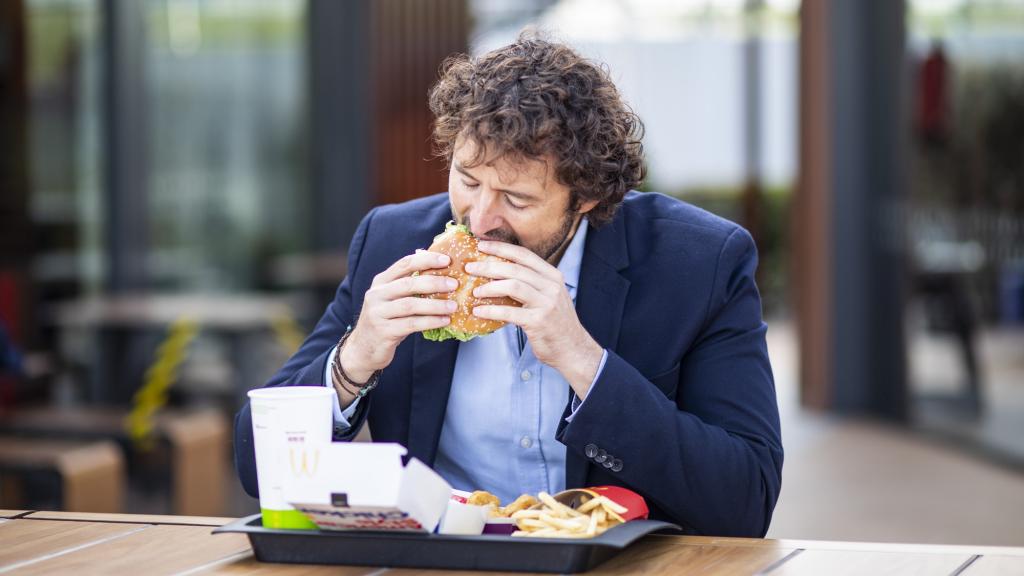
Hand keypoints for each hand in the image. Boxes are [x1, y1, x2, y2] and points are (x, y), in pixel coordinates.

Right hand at [341, 251, 456, 382]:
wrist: (364, 349)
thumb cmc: (386, 320)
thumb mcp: (393, 299)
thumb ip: (410, 286)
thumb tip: (442, 272)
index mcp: (381, 281)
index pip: (404, 264)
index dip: (426, 260)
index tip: (446, 259)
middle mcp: (377, 294)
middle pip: (408, 284)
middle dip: (434, 282)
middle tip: (454, 284)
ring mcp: (378, 313)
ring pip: (410, 305)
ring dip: (435, 305)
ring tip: (453, 306)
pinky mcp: (383, 331)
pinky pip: (411, 324)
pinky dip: (430, 321)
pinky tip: (444, 321)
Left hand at [467, 241, 603, 397]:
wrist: (572, 349)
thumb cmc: (555, 323)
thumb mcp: (547, 297)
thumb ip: (530, 284)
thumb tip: (497, 274)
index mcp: (552, 276)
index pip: (523, 254)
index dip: (501, 247)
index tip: (481, 245)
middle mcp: (551, 286)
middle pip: (515, 268)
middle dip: (488, 266)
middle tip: (470, 268)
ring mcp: (547, 303)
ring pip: (513, 286)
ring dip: (489, 287)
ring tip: (474, 291)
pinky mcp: (539, 321)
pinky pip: (509, 312)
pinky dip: (491, 311)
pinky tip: (478, 311)